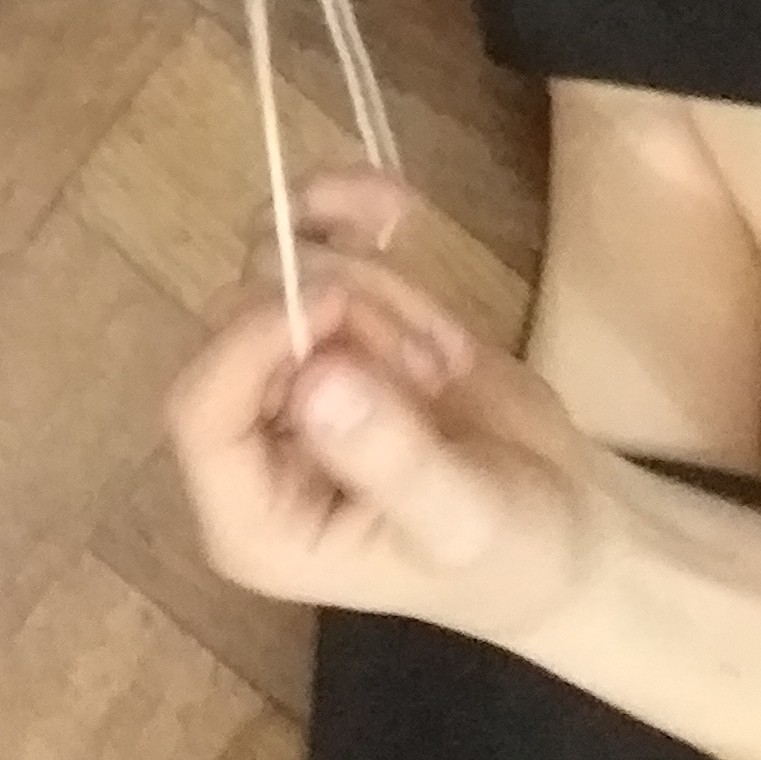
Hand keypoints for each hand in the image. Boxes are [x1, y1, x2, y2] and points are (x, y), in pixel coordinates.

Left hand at [169, 173, 604, 645]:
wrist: (560, 515)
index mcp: (253, 516)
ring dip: (376, 290)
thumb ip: (393, 462)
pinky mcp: (322, 318)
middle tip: (436, 370)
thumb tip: (316, 384)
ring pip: (276, 266)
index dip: (253, 342)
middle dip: (346, 321)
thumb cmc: (510, 550)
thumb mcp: (463, 521)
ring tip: (448, 361)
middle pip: (239, 323)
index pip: (200, 409)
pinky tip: (394, 208)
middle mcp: (248, 439)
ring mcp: (281, 370)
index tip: (338, 305)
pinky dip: (342, 208)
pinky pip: (298, 234)